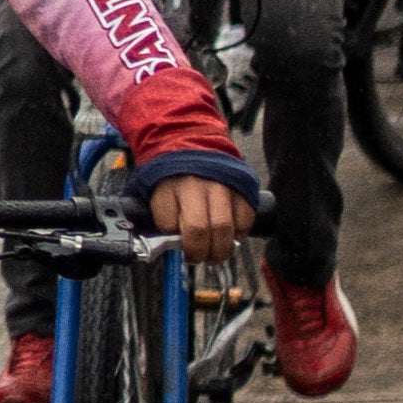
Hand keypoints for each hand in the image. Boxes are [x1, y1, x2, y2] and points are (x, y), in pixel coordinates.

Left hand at [142, 170, 256, 246]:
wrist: (194, 145)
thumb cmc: (173, 180)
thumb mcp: (157, 195)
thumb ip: (162, 220)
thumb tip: (170, 247)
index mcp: (167, 187)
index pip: (167, 224)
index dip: (172, 239)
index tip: (175, 242)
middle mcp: (194, 185)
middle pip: (198, 229)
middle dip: (199, 253)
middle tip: (198, 257)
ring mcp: (221, 186)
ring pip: (224, 228)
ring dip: (220, 249)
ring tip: (215, 253)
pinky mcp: (241, 188)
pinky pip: (245, 220)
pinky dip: (240, 233)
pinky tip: (231, 233)